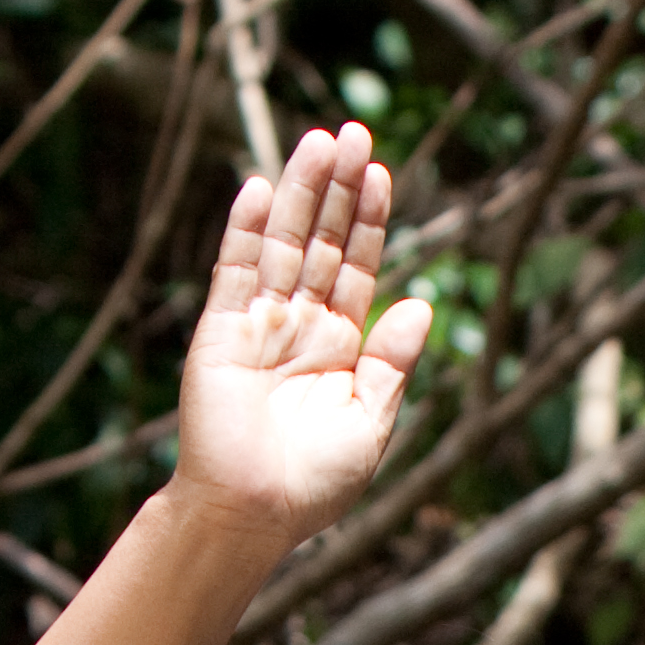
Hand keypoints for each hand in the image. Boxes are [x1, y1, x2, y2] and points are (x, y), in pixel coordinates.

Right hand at [175, 125, 433, 547]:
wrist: (252, 514)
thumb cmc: (314, 483)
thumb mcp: (371, 421)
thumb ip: (393, 362)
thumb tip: (422, 301)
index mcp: (340, 347)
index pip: (358, 268)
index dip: (370, 220)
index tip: (382, 173)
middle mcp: (300, 326)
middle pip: (323, 241)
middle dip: (338, 189)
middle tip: (353, 130)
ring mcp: (260, 324)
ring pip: (284, 244)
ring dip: (301, 192)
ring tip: (319, 140)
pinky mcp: (222, 331)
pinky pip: (236, 271)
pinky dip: (248, 230)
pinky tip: (262, 188)